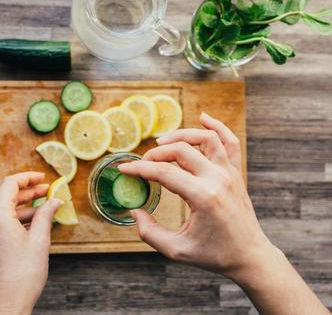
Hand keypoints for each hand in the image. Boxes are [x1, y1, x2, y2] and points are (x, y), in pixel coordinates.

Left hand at [0, 172, 61, 314]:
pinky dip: (16, 219)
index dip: (28, 178)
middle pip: (6, 196)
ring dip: (23, 206)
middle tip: (47, 190)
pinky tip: (33, 222)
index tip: (43, 178)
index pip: (10, 184)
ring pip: (4, 210)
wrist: (6, 305)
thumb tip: (55, 201)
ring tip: (44, 207)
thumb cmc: (23, 276)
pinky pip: (0, 223)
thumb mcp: (40, 241)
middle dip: (28, 192)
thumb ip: (46, 215)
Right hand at [119, 113, 329, 314]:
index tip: (124, 169)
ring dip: (182, 134)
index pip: (163, 172)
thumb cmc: (215, 255)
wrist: (250, 256)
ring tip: (163, 141)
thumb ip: (150, 232)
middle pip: (181, 150)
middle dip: (156, 153)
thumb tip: (135, 212)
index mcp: (202, 197)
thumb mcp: (177, 250)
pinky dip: (217, 126)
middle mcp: (217, 179)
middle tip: (143, 162)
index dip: (139, 169)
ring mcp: (229, 173)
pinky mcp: (236, 173)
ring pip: (205, 138)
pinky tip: (203, 117)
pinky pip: (229, 142)